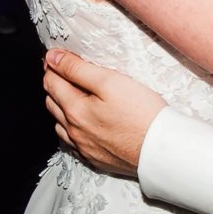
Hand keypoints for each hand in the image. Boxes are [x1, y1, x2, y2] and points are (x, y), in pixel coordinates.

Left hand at [43, 49, 166, 177]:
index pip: (51, 82)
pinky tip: (82, 122)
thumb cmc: (141, 113)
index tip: (56, 56)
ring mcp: (84, 147)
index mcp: (75, 110)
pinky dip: (71, 127)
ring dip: (61, 106)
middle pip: (52, 103)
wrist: (160, 149)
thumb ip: (78, 69)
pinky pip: (73, 141)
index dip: (52, 66)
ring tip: (72, 93)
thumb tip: (53, 59)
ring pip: (60, 124)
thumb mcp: (110, 81)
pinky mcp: (96, 158)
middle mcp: (75, 131)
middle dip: (54, 84)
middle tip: (63, 70)